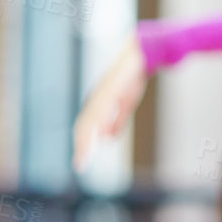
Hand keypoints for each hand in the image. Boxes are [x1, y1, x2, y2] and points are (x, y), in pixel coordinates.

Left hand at [72, 37, 147, 171]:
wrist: (141, 55)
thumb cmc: (132, 78)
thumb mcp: (125, 103)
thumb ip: (116, 119)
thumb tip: (106, 138)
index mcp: (98, 104)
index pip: (86, 128)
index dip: (83, 145)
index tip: (82, 164)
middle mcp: (96, 99)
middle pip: (84, 126)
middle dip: (82, 146)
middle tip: (80, 166)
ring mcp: (103, 93)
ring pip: (91, 118)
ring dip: (87, 137)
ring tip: (84, 154)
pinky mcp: (112, 86)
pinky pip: (104, 106)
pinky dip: (102, 120)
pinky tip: (100, 132)